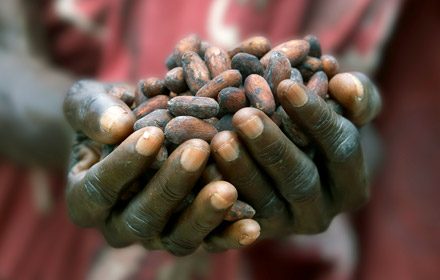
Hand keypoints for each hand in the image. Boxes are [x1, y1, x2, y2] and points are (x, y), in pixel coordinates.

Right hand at [64, 80, 259, 255]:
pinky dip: (229, 234)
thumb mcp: (90, 102)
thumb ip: (94, 112)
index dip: (124, 164)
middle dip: (170, 185)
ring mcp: (156, 233)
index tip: (151, 134)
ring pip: (177, 238)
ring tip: (228, 188)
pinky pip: (208, 242)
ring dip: (204, 215)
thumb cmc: (109, 113)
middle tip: (198, 150)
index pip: (100, 188)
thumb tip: (115, 127)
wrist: (133, 127)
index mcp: (86, 197)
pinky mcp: (188, 233)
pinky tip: (252, 224)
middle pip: (142, 219)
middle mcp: (119, 224)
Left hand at [210, 72, 380, 237]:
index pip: (341, 148)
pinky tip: (203, 167)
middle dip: (272, 147)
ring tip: (219, 139)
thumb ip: (357, 97)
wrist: (291, 161)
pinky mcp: (256, 231)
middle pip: (301, 180)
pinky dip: (220, 194)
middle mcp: (322, 213)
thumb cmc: (320, 126)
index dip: (315, 116)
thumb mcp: (346, 110)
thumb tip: (345, 85)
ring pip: (266, 202)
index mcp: (351, 185)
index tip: (286, 85)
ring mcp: (287, 226)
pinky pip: (237, 218)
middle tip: (244, 117)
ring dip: (242, 171)